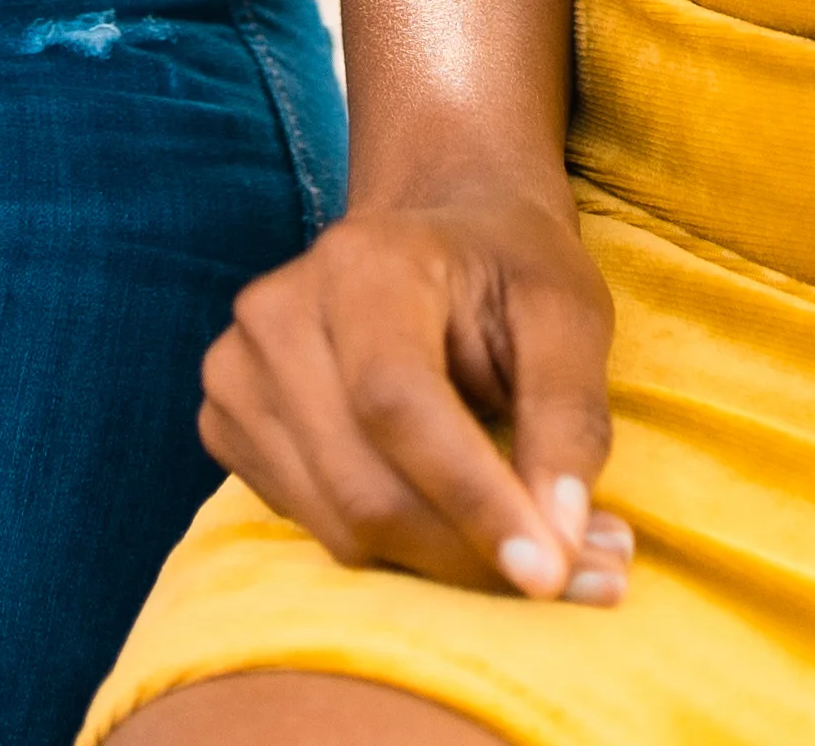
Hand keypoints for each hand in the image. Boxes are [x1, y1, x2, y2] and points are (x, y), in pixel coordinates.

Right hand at [196, 164, 630, 604]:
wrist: (435, 236)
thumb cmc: (509, 272)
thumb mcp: (570, 315)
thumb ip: (570, 417)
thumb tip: (562, 541)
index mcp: (361, 262)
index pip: (397, 403)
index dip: (473, 498)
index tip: (553, 572)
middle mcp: (276, 312)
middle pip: (363, 485)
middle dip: (474, 554)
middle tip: (586, 577)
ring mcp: (236, 370)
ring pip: (340, 526)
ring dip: (445, 564)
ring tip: (536, 544)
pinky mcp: (227, 423)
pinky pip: (316, 527)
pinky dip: (397, 549)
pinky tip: (452, 514)